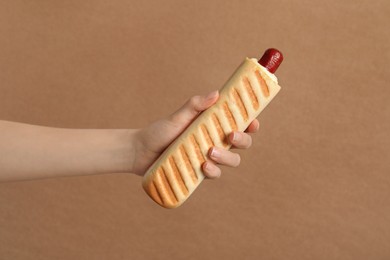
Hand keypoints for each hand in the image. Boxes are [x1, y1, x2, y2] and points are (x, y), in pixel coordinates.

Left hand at [132, 90, 259, 177]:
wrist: (141, 152)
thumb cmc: (160, 131)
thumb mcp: (178, 116)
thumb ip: (195, 105)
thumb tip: (216, 93)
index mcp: (214, 125)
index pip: (240, 124)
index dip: (251, 124)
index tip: (252, 122)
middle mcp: (215, 141)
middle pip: (242, 144)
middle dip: (242, 140)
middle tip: (231, 135)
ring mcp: (209, 158)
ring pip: (232, 161)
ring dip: (227, 157)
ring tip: (210, 152)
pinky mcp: (200, 172)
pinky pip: (215, 174)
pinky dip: (213, 171)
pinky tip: (203, 166)